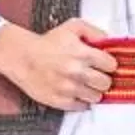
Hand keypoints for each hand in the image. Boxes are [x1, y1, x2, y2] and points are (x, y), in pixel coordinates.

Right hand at [0, 18, 116, 112]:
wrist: (22, 57)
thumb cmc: (47, 43)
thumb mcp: (72, 27)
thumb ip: (94, 31)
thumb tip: (109, 41)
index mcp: (83, 54)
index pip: (112, 65)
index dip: (109, 64)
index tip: (104, 64)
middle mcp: (77, 73)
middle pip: (106, 84)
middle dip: (103, 79)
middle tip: (95, 75)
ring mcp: (69, 89)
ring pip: (96, 97)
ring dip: (92, 91)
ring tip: (84, 84)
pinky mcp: (60, 101)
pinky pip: (81, 106)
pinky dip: (80, 100)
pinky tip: (75, 91)